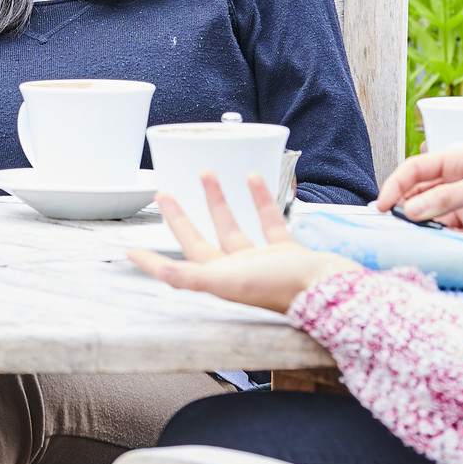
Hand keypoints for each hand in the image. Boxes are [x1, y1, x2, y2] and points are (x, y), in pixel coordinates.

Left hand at [128, 172, 361, 313]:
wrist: (333, 290)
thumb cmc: (282, 288)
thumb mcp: (229, 281)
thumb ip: (190, 277)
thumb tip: (156, 269)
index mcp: (220, 280)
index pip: (177, 267)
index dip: (152, 261)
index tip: (129, 251)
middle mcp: (238, 272)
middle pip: (200, 240)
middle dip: (181, 217)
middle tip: (162, 192)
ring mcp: (262, 262)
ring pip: (233, 227)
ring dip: (219, 201)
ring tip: (208, 173)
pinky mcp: (287, 252)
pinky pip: (268, 220)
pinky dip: (260, 199)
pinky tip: (253, 177)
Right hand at [373, 145, 462, 235]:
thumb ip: (448, 198)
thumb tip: (410, 211)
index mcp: (460, 160)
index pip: (417, 169)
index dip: (396, 184)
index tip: (382, 205)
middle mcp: (460, 182)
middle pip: (420, 194)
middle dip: (403, 208)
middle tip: (389, 227)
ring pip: (433, 216)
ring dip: (421, 226)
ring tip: (409, 239)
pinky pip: (451, 234)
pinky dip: (439, 240)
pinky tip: (432, 246)